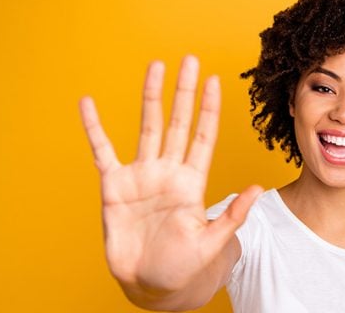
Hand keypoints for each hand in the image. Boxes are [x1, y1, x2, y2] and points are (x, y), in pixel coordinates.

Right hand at [79, 56, 261, 294]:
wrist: (150, 284)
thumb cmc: (184, 267)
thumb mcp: (212, 243)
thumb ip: (232, 216)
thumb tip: (257, 189)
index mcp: (192, 182)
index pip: (203, 137)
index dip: (209, 109)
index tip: (216, 81)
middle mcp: (168, 172)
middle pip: (178, 122)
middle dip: (184, 92)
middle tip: (189, 60)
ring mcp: (141, 176)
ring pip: (146, 128)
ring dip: (150, 97)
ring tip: (154, 67)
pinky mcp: (114, 186)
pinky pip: (102, 151)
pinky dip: (94, 128)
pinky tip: (88, 104)